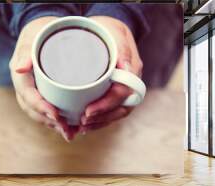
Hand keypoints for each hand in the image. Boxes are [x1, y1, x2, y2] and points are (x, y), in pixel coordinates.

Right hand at [9, 17, 76, 141]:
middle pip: (34, 110)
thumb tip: (19, 67)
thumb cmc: (38, 33)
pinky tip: (69, 127)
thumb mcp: (32, 38)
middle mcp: (24, 88)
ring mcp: (32, 92)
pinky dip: (56, 120)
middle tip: (68, 130)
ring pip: (40, 114)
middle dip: (50, 122)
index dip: (42, 108)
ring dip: (54, 125)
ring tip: (71, 133)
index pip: (29, 96)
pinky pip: (46, 111)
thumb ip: (26, 53)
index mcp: (21, 77)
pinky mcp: (41, 94)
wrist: (40, 32)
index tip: (57, 116)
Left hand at [79, 16, 143, 132]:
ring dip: (100, 123)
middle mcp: (131, 83)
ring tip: (81, 127)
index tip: (88, 111)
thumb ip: (121, 49)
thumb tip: (128, 68)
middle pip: (121, 108)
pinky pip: (112, 111)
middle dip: (101, 119)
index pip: (122, 94)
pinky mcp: (115, 93)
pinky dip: (100, 120)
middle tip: (81, 122)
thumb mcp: (113, 33)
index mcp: (132, 70)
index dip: (106, 106)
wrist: (107, 28)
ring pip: (117, 113)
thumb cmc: (108, 29)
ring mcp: (124, 89)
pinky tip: (86, 125)